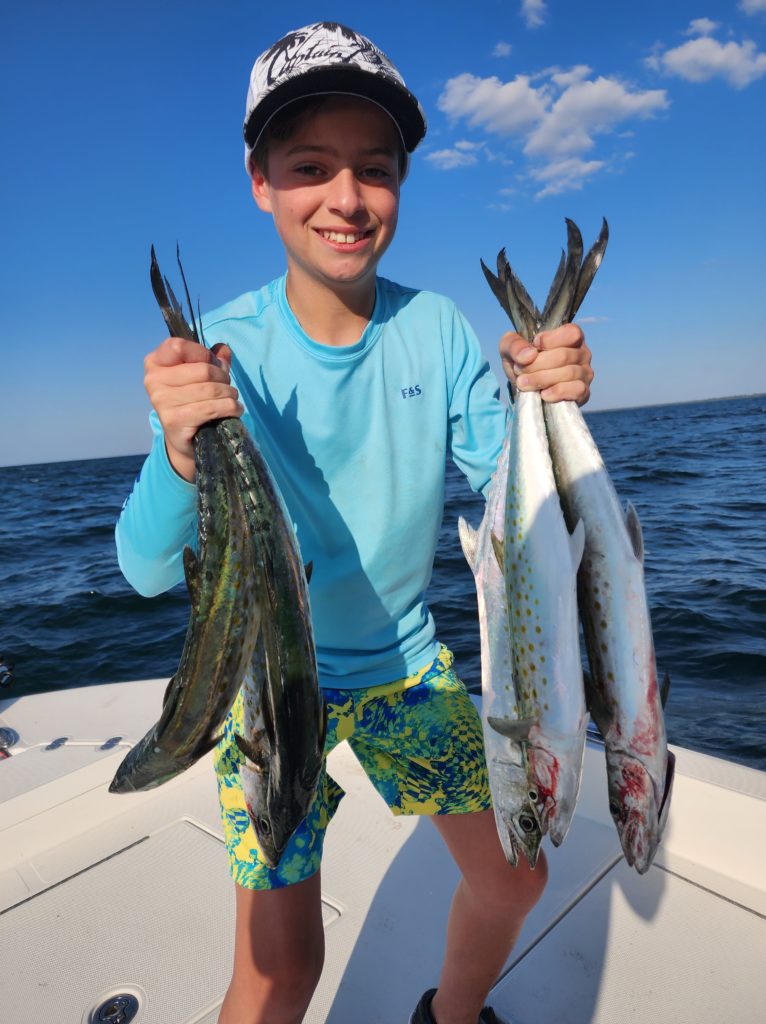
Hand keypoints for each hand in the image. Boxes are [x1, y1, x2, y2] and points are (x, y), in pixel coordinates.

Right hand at [143, 338, 242, 480]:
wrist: (183, 438)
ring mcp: (161, 401)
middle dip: (223, 377)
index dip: (202, 353)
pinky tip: (234, 409)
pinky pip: (211, 408)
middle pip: (202, 369)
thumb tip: (224, 349)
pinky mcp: (174, 420)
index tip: (212, 364)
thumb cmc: (191, 400)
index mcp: (155, 362)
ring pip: (210, 389)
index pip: (179, 346)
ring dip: (229, 394)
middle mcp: (153, 380)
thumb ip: (211, 359)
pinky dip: (230, 407)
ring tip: (232, 398)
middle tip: (227, 387)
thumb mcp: (199, 375)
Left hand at [499, 323, 592, 405]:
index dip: (550, 340)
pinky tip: (543, 394)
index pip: (571, 333)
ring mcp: (585, 373)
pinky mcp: (583, 392)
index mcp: (569, 336)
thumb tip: (529, 355)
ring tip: (523, 383)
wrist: (523, 386)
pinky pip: (577, 390)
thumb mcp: (510, 348)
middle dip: (537, 365)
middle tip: (519, 370)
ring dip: (541, 379)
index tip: (533, 345)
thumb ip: (514, 345)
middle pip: (564, 356)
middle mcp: (582, 353)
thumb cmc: (521, 361)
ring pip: (569, 373)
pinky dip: (558, 392)